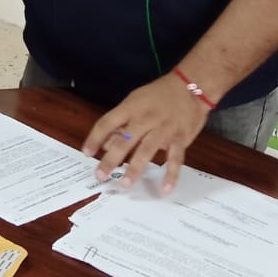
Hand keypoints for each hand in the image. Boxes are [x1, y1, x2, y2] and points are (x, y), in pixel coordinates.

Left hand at [81, 73, 211, 193]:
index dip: (95, 138)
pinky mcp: (181, 138)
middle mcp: (145, 118)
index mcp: (131, 107)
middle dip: (111, 159)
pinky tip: (164, 189)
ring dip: (135, 168)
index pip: (107, 122)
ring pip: (147, 150)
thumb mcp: (135, 100)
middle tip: (101, 176)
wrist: (191, 87)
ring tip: (125, 184)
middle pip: (125, 140)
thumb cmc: (158, 95)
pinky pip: (175, 159)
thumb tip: (105, 144)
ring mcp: (164, 128)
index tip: (86, 153)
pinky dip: (171, 175)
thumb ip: (121, 122)